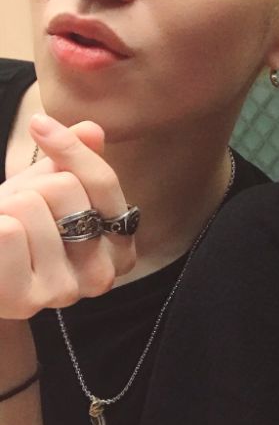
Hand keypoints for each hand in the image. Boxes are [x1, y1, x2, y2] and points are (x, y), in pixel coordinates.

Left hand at [0, 114, 134, 318]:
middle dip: (31, 188)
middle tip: (18, 213)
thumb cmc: (16, 228)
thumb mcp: (46, 189)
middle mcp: (102, 276)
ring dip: (6, 209)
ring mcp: (66, 292)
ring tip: (3, 233)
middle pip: (66, 188)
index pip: (102, 181)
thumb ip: (73, 161)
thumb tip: (92, 130)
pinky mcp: (26, 300)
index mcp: (120, 248)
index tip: (39, 124)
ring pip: (31, 206)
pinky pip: (9, 232)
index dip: (69, 148)